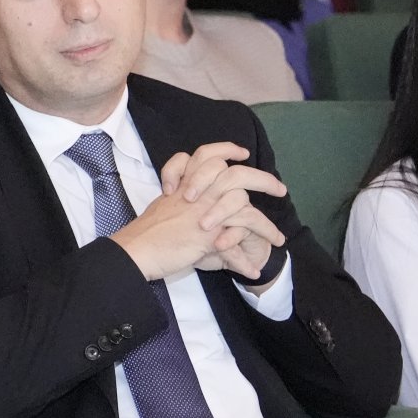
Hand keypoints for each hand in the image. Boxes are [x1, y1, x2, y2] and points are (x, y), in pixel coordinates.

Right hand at [111, 143, 286, 282]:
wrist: (138, 249)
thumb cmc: (146, 232)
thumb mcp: (164, 207)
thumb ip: (181, 201)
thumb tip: (189, 201)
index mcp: (185, 184)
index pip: (206, 154)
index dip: (226, 150)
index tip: (241, 153)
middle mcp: (197, 192)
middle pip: (235, 173)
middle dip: (262, 179)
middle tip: (279, 188)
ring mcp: (204, 210)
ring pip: (245, 204)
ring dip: (266, 225)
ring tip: (279, 238)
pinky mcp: (209, 231)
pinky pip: (240, 237)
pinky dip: (248, 256)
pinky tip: (254, 267)